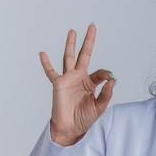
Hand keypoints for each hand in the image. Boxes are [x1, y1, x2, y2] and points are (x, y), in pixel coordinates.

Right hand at [40, 24, 115, 145]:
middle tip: (92, 26)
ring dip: (70, 44)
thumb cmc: (84, 119)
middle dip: (88, 41)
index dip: (106, 74)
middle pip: (84, 55)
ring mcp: (68, 79)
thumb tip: (113, 78)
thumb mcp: (100, 106)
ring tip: (72, 31)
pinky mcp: (58, 84)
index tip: (109, 78)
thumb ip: (107, 93)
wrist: (71, 128)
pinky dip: (46, 63)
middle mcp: (79, 78)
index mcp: (91, 83)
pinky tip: (42, 54)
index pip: (101, 73)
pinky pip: (51, 72)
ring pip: (69, 58)